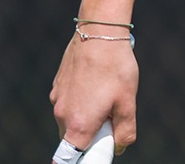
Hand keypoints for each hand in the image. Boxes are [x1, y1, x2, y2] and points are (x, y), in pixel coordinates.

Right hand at [49, 29, 137, 156]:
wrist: (99, 33)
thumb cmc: (115, 68)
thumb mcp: (127, 102)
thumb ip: (124, 130)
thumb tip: (120, 147)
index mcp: (78, 125)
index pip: (70, 158)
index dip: (86, 158)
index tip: (100, 149)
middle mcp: (61, 115)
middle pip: (73, 139)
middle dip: (91, 136)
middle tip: (111, 119)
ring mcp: (56, 100)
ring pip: (71, 120)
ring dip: (86, 117)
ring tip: (106, 95)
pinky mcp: (57, 86)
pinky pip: (68, 103)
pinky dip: (81, 102)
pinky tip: (96, 84)